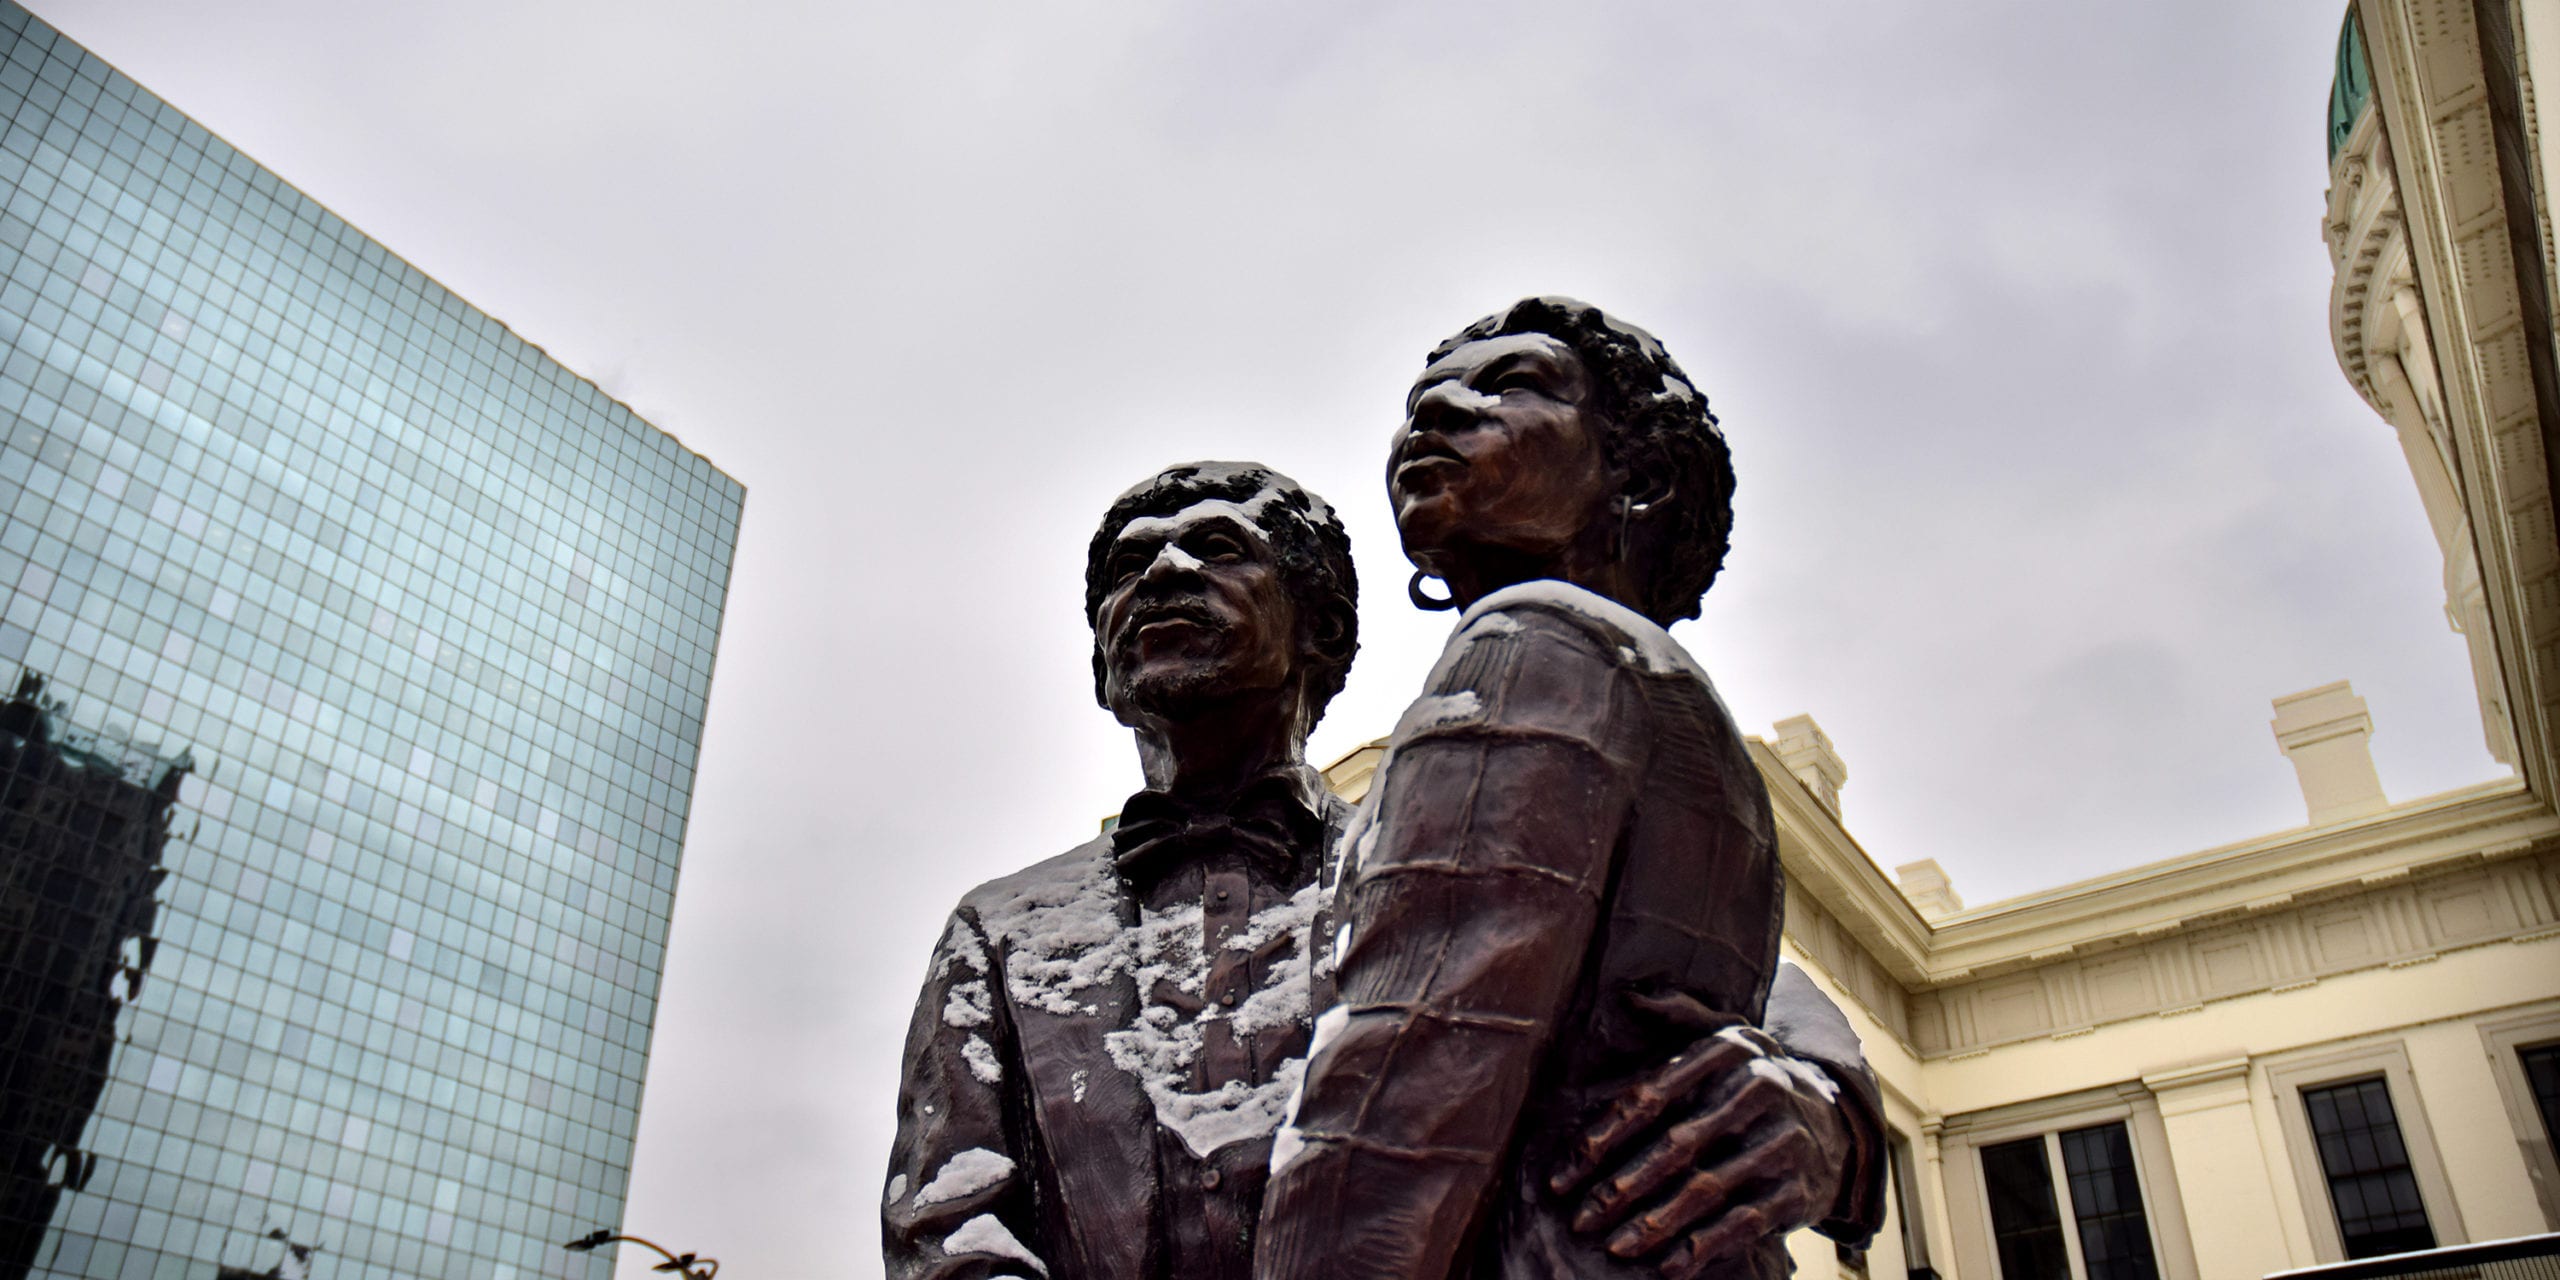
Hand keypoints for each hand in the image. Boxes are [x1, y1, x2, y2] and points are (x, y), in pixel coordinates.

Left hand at [1548, 998, 1851, 1278]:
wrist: (1836, 1125)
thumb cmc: (1755, 1081)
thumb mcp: (1727, 1036)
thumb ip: (1679, 1014)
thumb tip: (1629, 996)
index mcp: (1729, 1052)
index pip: (1653, 1095)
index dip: (1603, 1137)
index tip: (1565, 1175)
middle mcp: (1760, 1092)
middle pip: (1676, 1145)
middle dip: (1620, 1187)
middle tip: (1582, 1219)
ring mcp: (1783, 1144)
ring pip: (1707, 1188)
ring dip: (1654, 1223)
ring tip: (1615, 1245)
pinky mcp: (1798, 1191)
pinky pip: (1744, 1223)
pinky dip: (1703, 1247)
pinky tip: (1668, 1264)